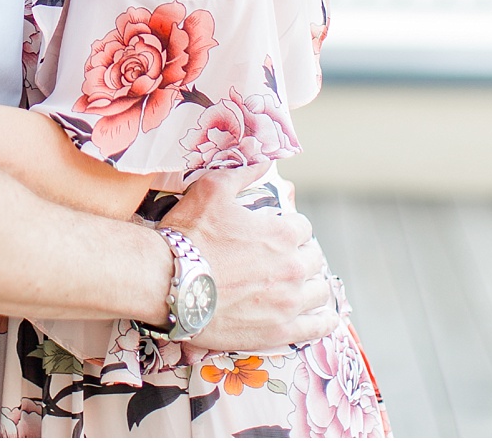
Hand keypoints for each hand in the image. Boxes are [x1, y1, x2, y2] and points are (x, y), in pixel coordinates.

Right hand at [165, 165, 338, 349]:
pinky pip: (318, 327)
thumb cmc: (188, 234)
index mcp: (282, 234)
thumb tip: (263, 160)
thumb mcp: (211, 189)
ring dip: (312, 285)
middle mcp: (293, 268)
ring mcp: (289, 303)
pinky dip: (324, 319)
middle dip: (301, 255)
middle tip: (281, 258)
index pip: (303, 227)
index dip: (289, 227)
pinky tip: (322, 316)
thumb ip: (242, 174)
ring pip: (320, 292)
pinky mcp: (280, 331)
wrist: (167, 282)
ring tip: (297, 285)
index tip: (275, 232)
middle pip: (314, 258)